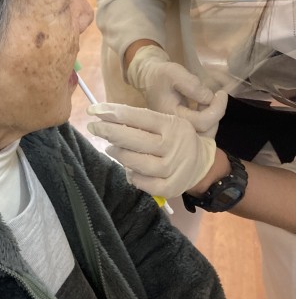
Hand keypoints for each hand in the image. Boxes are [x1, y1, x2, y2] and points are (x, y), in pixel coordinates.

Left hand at [87, 102, 216, 197]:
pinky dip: (133, 177)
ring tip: (109, 148)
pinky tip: (128, 170)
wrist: (204, 164)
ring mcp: (174, 168)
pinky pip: (144, 184)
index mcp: (172, 125)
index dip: (115, 113)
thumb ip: (140, 120)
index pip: (140, 116)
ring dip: (119, 155)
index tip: (94, 110)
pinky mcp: (172, 188)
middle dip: (110, 132)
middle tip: (93, 127)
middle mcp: (175, 145)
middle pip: (136, 140)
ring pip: (138, 163)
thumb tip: (106, 115)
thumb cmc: (175, 138)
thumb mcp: (165, 123)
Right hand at [126, 46, 223, 132]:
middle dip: (216, 116)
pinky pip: (201, 133)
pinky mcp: (182, 130)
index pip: (201, 122)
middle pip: (205, 134)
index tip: (221, 93)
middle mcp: (174, 129)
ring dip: (213, 120)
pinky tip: (204, 108)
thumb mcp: (175, 73)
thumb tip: (209, 99)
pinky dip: (209, 122)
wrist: (149, 80)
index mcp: (170, 117)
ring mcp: (178, 132)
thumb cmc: (161, 75)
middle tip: (216, 98)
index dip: (217, 109)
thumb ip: (192, 85)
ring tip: (209, 103)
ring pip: (205, 136)